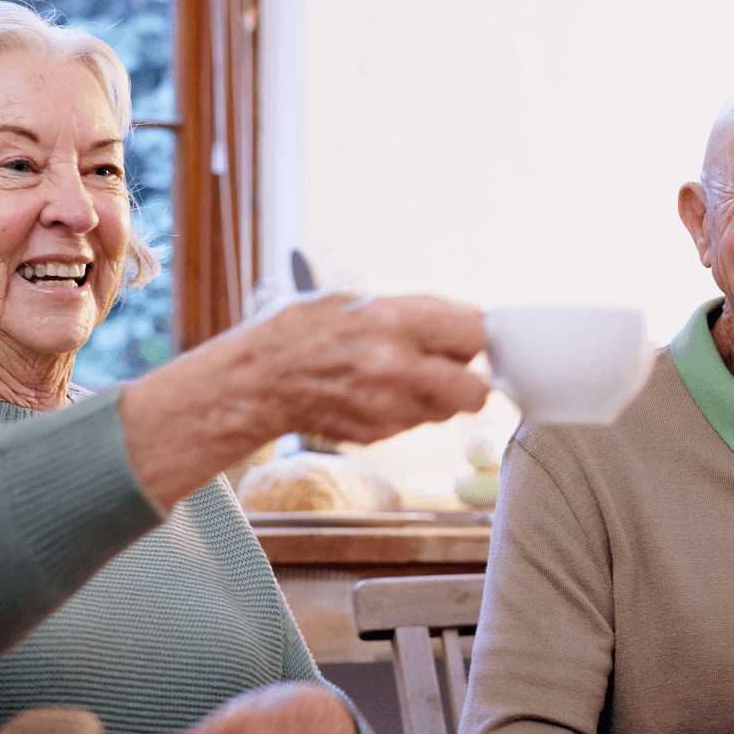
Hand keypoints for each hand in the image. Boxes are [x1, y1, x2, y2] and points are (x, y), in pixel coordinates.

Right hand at [118, 293, 488, 507]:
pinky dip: (406, 410)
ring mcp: (387, 408)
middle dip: (468, 379)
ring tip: (400, 377)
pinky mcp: (377, 433)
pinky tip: (375, 393)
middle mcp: (397, 368)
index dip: (473, 336)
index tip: (465, 337)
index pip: (475, 334)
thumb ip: (413, 313)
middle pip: (475, 389)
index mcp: (394, 321)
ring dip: (436, 397)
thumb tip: (461, 323)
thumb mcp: (358, 300)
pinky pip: (414, 423)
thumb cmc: (301, 331)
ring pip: (446, 411)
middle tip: (450, 367)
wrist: (257, 380)